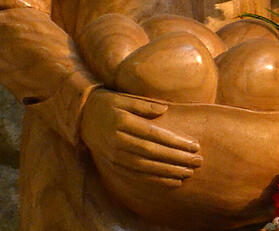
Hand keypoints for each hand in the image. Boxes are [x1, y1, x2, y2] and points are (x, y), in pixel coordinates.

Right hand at [80, 88, 201, 186]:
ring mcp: (114, 155)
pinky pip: (137, 175)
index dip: (174, 141)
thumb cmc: (107, 104)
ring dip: (169, 171)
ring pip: (145, 167)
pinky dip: (156, 179)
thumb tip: (165, 109)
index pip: (153, 134)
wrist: (81, 117)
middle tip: (197, 161)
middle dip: (177, 158)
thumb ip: (144, 104)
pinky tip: (172, 181)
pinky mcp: (113, 164)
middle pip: (152, 153)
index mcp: (122, 122)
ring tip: (188, 172)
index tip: (193, 145)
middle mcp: (117, 141)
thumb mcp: (123, 98)